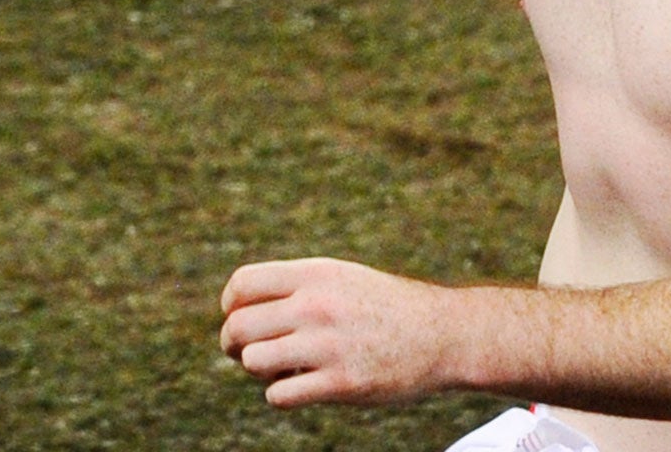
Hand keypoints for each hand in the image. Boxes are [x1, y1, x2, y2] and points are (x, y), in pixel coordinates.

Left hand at [219, 257, 450, 406]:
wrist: (440, 334)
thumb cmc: (381, 306)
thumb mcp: (338, 277)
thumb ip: (293, 286)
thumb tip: (238, 305)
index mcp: (313, 275)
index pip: (242, 284)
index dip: (230, 305)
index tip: (237, 318)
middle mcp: (316, 306)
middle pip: (239, 326)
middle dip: (233, 343)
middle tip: (244, 351)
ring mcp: (327, 346)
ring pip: (254, 361)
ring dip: (258, 368)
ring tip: (278, 367)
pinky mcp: (341, 384)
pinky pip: (280, 395)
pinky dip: (280, 394)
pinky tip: (297, 386)